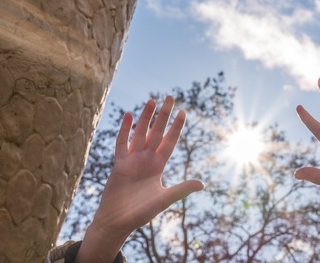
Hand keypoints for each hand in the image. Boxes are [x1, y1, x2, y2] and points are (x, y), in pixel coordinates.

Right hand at [77, 96, 203, 262]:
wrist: (117, 223)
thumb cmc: (140, 213)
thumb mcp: (163, 199)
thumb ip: (181, 189)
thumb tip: (202, 184)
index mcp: (158, 166)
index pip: (169, 141)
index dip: (176, 127)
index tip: (183, 111)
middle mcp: (146, 159)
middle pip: (156, 132)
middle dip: (163, 115)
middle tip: (170, 96)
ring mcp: (132, 160)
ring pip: (140, 133)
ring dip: (145, 117)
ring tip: (152, 100)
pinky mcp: (119, 164)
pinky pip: (122, 143)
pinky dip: (125, 130)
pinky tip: (129, 115)